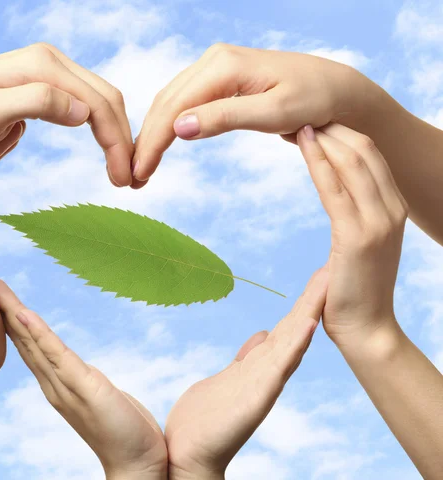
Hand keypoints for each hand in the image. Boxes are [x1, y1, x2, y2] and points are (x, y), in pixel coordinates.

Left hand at [0, 43, 133, 185]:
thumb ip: (34, 103)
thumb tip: (84, 112)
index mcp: (42, 65)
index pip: (97, 103)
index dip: (117, 142)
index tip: (123, 180)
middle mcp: (51, 61)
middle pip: (107, 99)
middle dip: (124, 141)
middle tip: (130, 183)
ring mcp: (51, 72)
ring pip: (102, 102)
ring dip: (118, 137)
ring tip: (122, 173)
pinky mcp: (47, 86)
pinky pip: (87, 106)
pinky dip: (103, 131)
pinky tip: (108, 152)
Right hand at [0, 279, 167, 479]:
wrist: (137, 464)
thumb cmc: (122, 430)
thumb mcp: (95, 395)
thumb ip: (80, 379)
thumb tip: (72, 367)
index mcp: (57, 383)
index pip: (29, 345)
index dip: (11, 318)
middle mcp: (54, 384)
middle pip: (23, 340)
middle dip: (3, 310)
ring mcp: (66, 386)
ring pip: (33, 343)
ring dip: (13, 314)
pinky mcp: (84, 387)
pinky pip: (57, 356)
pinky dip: (38, 334)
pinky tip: (24, 315)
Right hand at [132, 44, 378, 184]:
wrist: (335, 90)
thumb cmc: (313, 101)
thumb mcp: (274, 113)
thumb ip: (226, 117)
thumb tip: (179, 127)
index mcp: (223, 66)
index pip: (174, 107)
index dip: (152, 142)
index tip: (138, 173)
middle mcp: (213, 61)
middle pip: (165, 103)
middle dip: (146, 141)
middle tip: (132, 178)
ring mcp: (215, 68)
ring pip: (170, 102)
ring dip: (154, 135)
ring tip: (142, 168)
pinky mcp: (219, 80)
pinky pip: (184, 102)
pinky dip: (169, 126)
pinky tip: (161, 146)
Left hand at [165, 268, 327, 479]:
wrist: (190, 455)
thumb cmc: (206, 420)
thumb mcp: (228, 377)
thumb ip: (247, 358)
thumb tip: (260, 336)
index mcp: (258, 366)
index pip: (285, 329)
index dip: (303, 303)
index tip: (319, 276)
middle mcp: (266, 373)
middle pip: (293, 329)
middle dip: (312, 299)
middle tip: (332, 268)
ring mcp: (263, 384)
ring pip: (291, 341)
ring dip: (309, 312)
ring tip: (327, 284)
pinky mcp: (257, 397)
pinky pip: (279, 366)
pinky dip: (295, 344)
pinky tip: (308, 324)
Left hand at [297, 123, 407, 346]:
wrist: (366, 329)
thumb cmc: (353, 288)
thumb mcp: (360, 242)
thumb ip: (353, 216)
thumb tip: (336, 197)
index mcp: (393, 208)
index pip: (371, 156)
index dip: (343, 133)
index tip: (315, 118)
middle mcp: (392, 208)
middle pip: (365, 149)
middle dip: (334, 126)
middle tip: (302, 110)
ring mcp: (379, 221)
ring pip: (353, 161)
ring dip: (324, 136)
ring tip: (298, 119)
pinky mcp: (357, 235)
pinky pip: (335, 187)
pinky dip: (318, 160)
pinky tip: (302, 143)